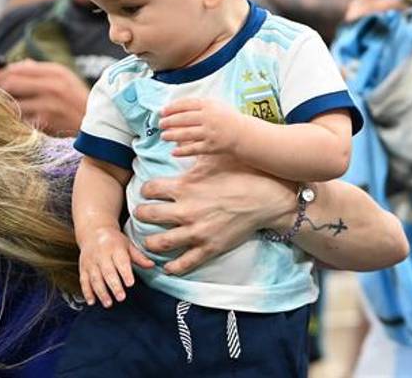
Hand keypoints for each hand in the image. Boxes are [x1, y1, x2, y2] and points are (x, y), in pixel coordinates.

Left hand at [0, 59, 88, 135]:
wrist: (99, 124)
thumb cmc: (78, 101)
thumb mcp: (65, 80)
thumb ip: (40, 71)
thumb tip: (13, 66)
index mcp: (57, 72)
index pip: (17, 68)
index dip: (0, 74)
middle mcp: (52, 85)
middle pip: (10, 83)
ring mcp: (48, 103)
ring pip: (12, 103)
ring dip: (8, 107)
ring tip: (13, 109)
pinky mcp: (45, 121)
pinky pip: (21, 119)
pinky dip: (19, 121)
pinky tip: (27, 121)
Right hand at [77, 224, 153, 306]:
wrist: (93, 233)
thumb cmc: (114, 241)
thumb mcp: (128, 245)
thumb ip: (139, 257)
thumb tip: (152, 265)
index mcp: (115, 248)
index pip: (121, 262)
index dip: (126, 273)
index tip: (130, 284)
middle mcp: (102, 256)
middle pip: (108, 272)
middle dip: (114, 286)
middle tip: (121, 297)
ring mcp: (91, 263)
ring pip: (95, 279)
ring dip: (101, 292)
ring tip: (108, 303)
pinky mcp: (83, 268)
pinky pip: (84, 281)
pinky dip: (87, 292)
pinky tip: (92, 301)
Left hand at [134, 153, 295, 274]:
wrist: (269, 198)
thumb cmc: (244, 174)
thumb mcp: (217, 158)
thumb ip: (195, 154)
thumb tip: (179, 144)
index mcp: (185, 186)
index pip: (148, 189)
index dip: (146, 190)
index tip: (150, 192)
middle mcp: (185, 210)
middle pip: (146, 215)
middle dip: (142, 213)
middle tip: (146, 214)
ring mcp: (196, 232)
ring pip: (157, 242)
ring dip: (150, 241)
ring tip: (152, 239)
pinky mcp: (209, 248)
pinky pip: (182, 264)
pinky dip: (171, 267)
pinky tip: (168, 264)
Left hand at [159, 97, 243, 157]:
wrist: (243, 134)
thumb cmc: (227, 119)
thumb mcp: (216, 106)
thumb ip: (198, 106)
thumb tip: (175, 109)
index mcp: (209, 105)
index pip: (185, 104)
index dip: (171, 108)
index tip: (162, 111)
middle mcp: (209, 118)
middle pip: (183, 119)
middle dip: (169, 121)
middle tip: (160, 124)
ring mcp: (210, 133)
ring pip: (185, 134)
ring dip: (172, 135)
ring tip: (164, 136)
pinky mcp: (211, 146)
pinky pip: (193, 149)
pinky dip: (182, 151)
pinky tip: (174, 152)